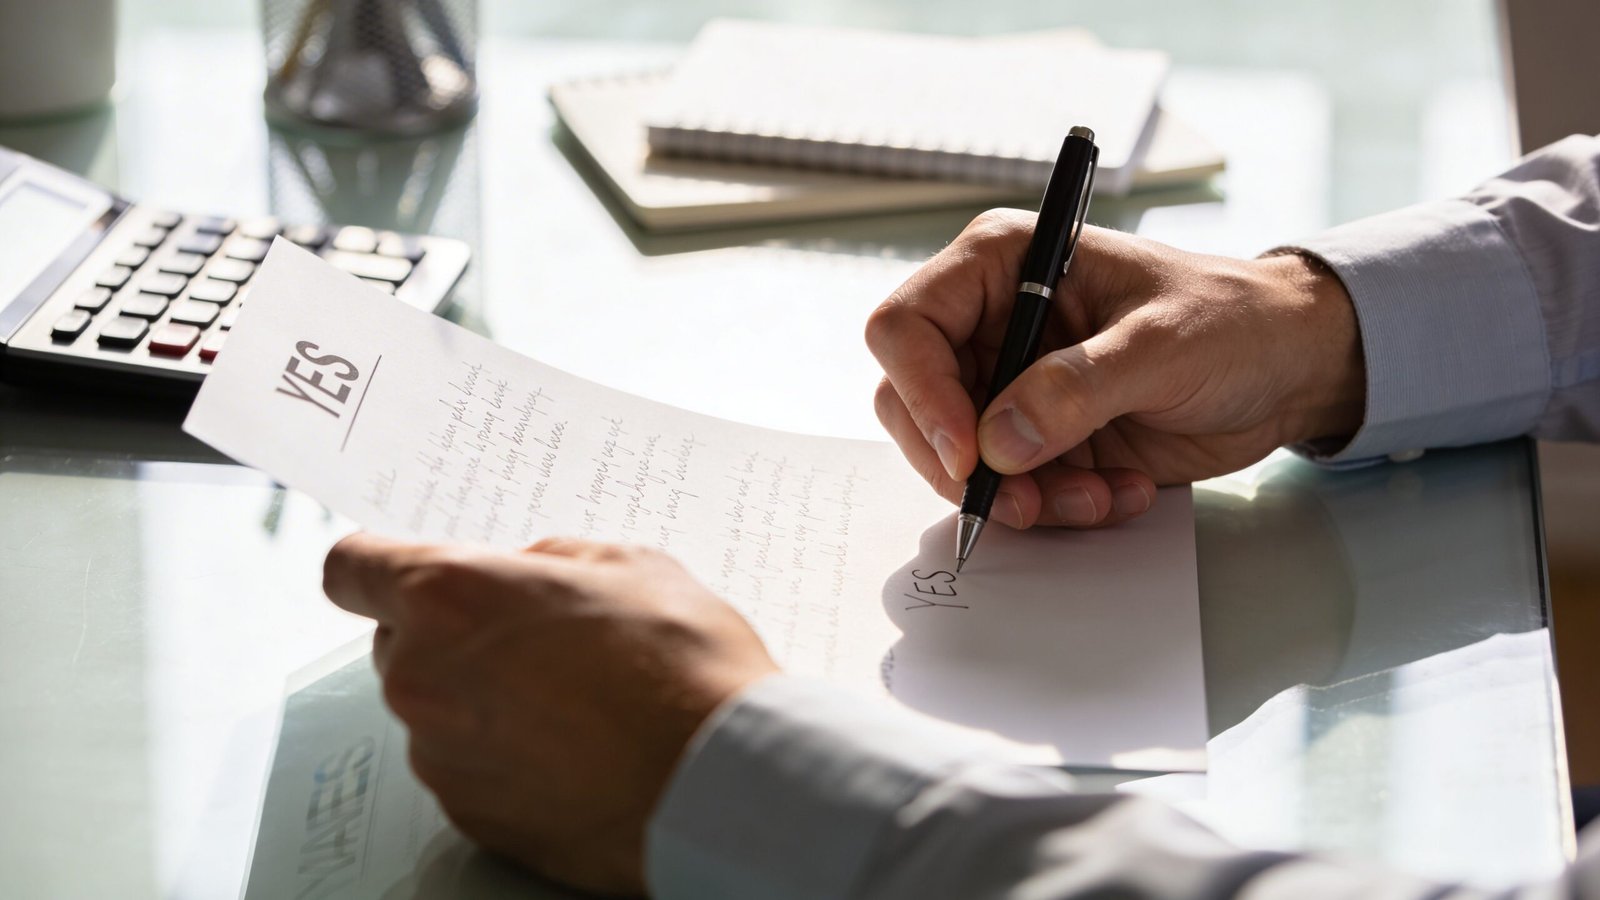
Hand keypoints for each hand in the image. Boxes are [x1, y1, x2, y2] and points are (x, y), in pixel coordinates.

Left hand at [322, 534, 777, 895]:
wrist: (717, 783)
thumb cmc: (683, 670)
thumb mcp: (629, 564)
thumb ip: (551, 560)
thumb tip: (530, 574)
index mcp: (450, 597)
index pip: (352, 568)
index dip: (376, 566)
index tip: (395, 570)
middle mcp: (424, 679)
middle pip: (399, 643)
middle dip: (452, 634)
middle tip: (534, 635)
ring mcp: (442, 757)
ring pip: (436, 711)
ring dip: (482, 700)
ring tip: (574, 701)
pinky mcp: (471, 818)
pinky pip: (468, 770)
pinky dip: (506, 758)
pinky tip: (576, 750)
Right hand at [866, 209, 1364, 529]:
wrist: (1290, 367)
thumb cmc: (1233, 320)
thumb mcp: (1162, 345)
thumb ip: (1076, 388)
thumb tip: (998, 440)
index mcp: (1005, 266)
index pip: (909, 325)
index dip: (921, 392)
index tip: (968, 454)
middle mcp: (993, 324)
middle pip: (912, 402)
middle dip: (963, 464)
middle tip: (1021, 502)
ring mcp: (1011, 385)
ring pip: (958, 460)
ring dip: (1019, 496)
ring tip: (1096, 497)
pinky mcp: (1038, 438)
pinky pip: (1010, 489)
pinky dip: (1056, 508)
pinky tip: (1119, 492)